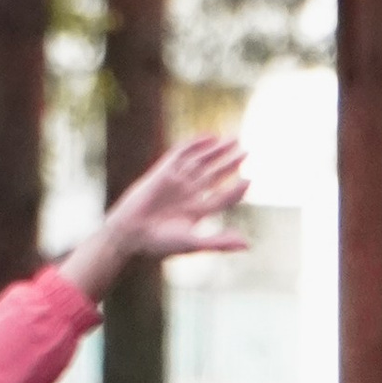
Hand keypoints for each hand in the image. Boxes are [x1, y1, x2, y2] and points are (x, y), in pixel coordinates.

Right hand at [63, 134, 251, 303]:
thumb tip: (247, 245)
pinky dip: (195, 145)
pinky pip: (181, 154)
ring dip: (217, 151)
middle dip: (230, 163)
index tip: (250, 180)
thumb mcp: (194, 243)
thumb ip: (220, 243)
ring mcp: (176, 182)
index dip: (236, 190)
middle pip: (214, 175)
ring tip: (235, 139)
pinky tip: (210, 137)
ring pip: (201, 162)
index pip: (222, 198)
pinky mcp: (163, 172)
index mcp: (197, 212)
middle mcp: (189, 195)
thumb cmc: (160, 243)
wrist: (131, 232)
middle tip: (247, 151)